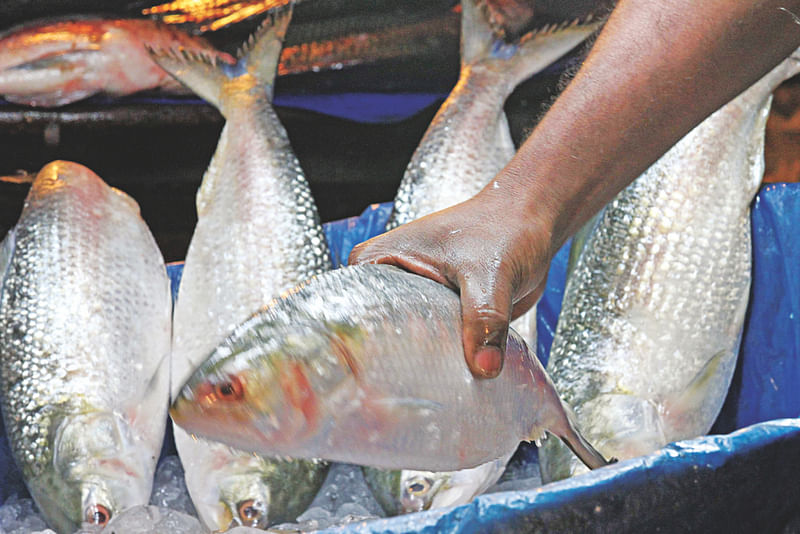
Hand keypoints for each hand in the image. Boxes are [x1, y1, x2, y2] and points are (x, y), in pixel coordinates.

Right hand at [349, 188, 550, 378]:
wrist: (534, 221)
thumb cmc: (504, 228)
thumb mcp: (489, 273)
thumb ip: (484, 319)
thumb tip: (484, 367)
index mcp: (381, 261)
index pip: (353, 310)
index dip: (362, 347)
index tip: (370, 381)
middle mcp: (391, 280)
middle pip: (379, 335)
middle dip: (394, 366)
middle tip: (405, 398)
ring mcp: (416, 299)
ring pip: (409, 344)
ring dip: (424, 368)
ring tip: (431, 397)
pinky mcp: (441, 314)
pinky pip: (435, 346)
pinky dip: (446, 363)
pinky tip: (453, 385)